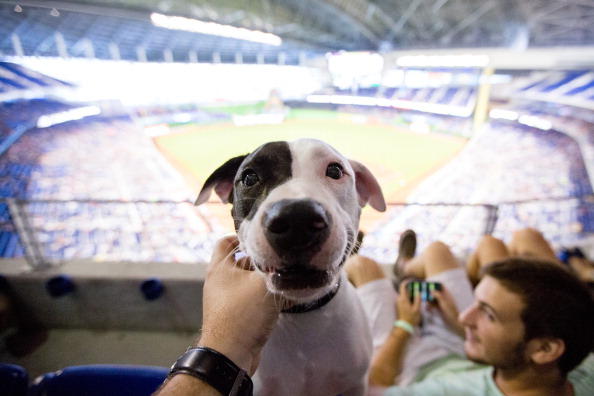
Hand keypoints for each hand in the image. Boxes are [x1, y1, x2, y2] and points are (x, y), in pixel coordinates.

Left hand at [198, 235, 288, 373]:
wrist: (230, 355)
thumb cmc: (242, 315)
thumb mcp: (263, 285)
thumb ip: (277, 269)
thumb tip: (290, 260)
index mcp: (219, 268)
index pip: (226, 241)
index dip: (244, 236)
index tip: (265, 238)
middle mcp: (221, 282)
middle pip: (244, 262)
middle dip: (264, 261)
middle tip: (284, 259)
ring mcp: (228, 300)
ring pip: (251, 282)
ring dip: (269, 281)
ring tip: (290, 278)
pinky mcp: (238, 315)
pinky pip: (255, 300)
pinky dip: (269, 298)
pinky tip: (289, 299)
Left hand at [396, 281, 421, 325]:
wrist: (404, 326)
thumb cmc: (411, 318)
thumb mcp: (417, 309)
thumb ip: (417, 299)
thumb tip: (418, 291)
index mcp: (403, 298)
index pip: (403, 286)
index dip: (407, 281)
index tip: (413, 280)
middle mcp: (399, 299)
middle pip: (404, 289)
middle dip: (411, 287)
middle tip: (419, 287)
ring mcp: (399, 302)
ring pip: (405, 294)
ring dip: (411, 292)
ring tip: (418, 293)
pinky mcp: (400, 305)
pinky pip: (404, 298)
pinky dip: (409, 296)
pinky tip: (415, 299)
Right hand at [429, 286, 463, 336]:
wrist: (454, 323)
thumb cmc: (451, 313)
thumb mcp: (444, 304)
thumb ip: (438, 296)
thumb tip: (431, 289)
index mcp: (447, 294)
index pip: (441, 285)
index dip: (434, 284)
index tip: (427, 285)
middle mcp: (444, 297)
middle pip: (435, 292)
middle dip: (429, 294)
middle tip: (423, 296)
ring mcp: (441, 303)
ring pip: (433, 299)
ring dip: (428, 302)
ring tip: (427, 308)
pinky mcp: (439, 308)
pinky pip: (433, 305)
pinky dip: (430, 306)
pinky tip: (428, 310)